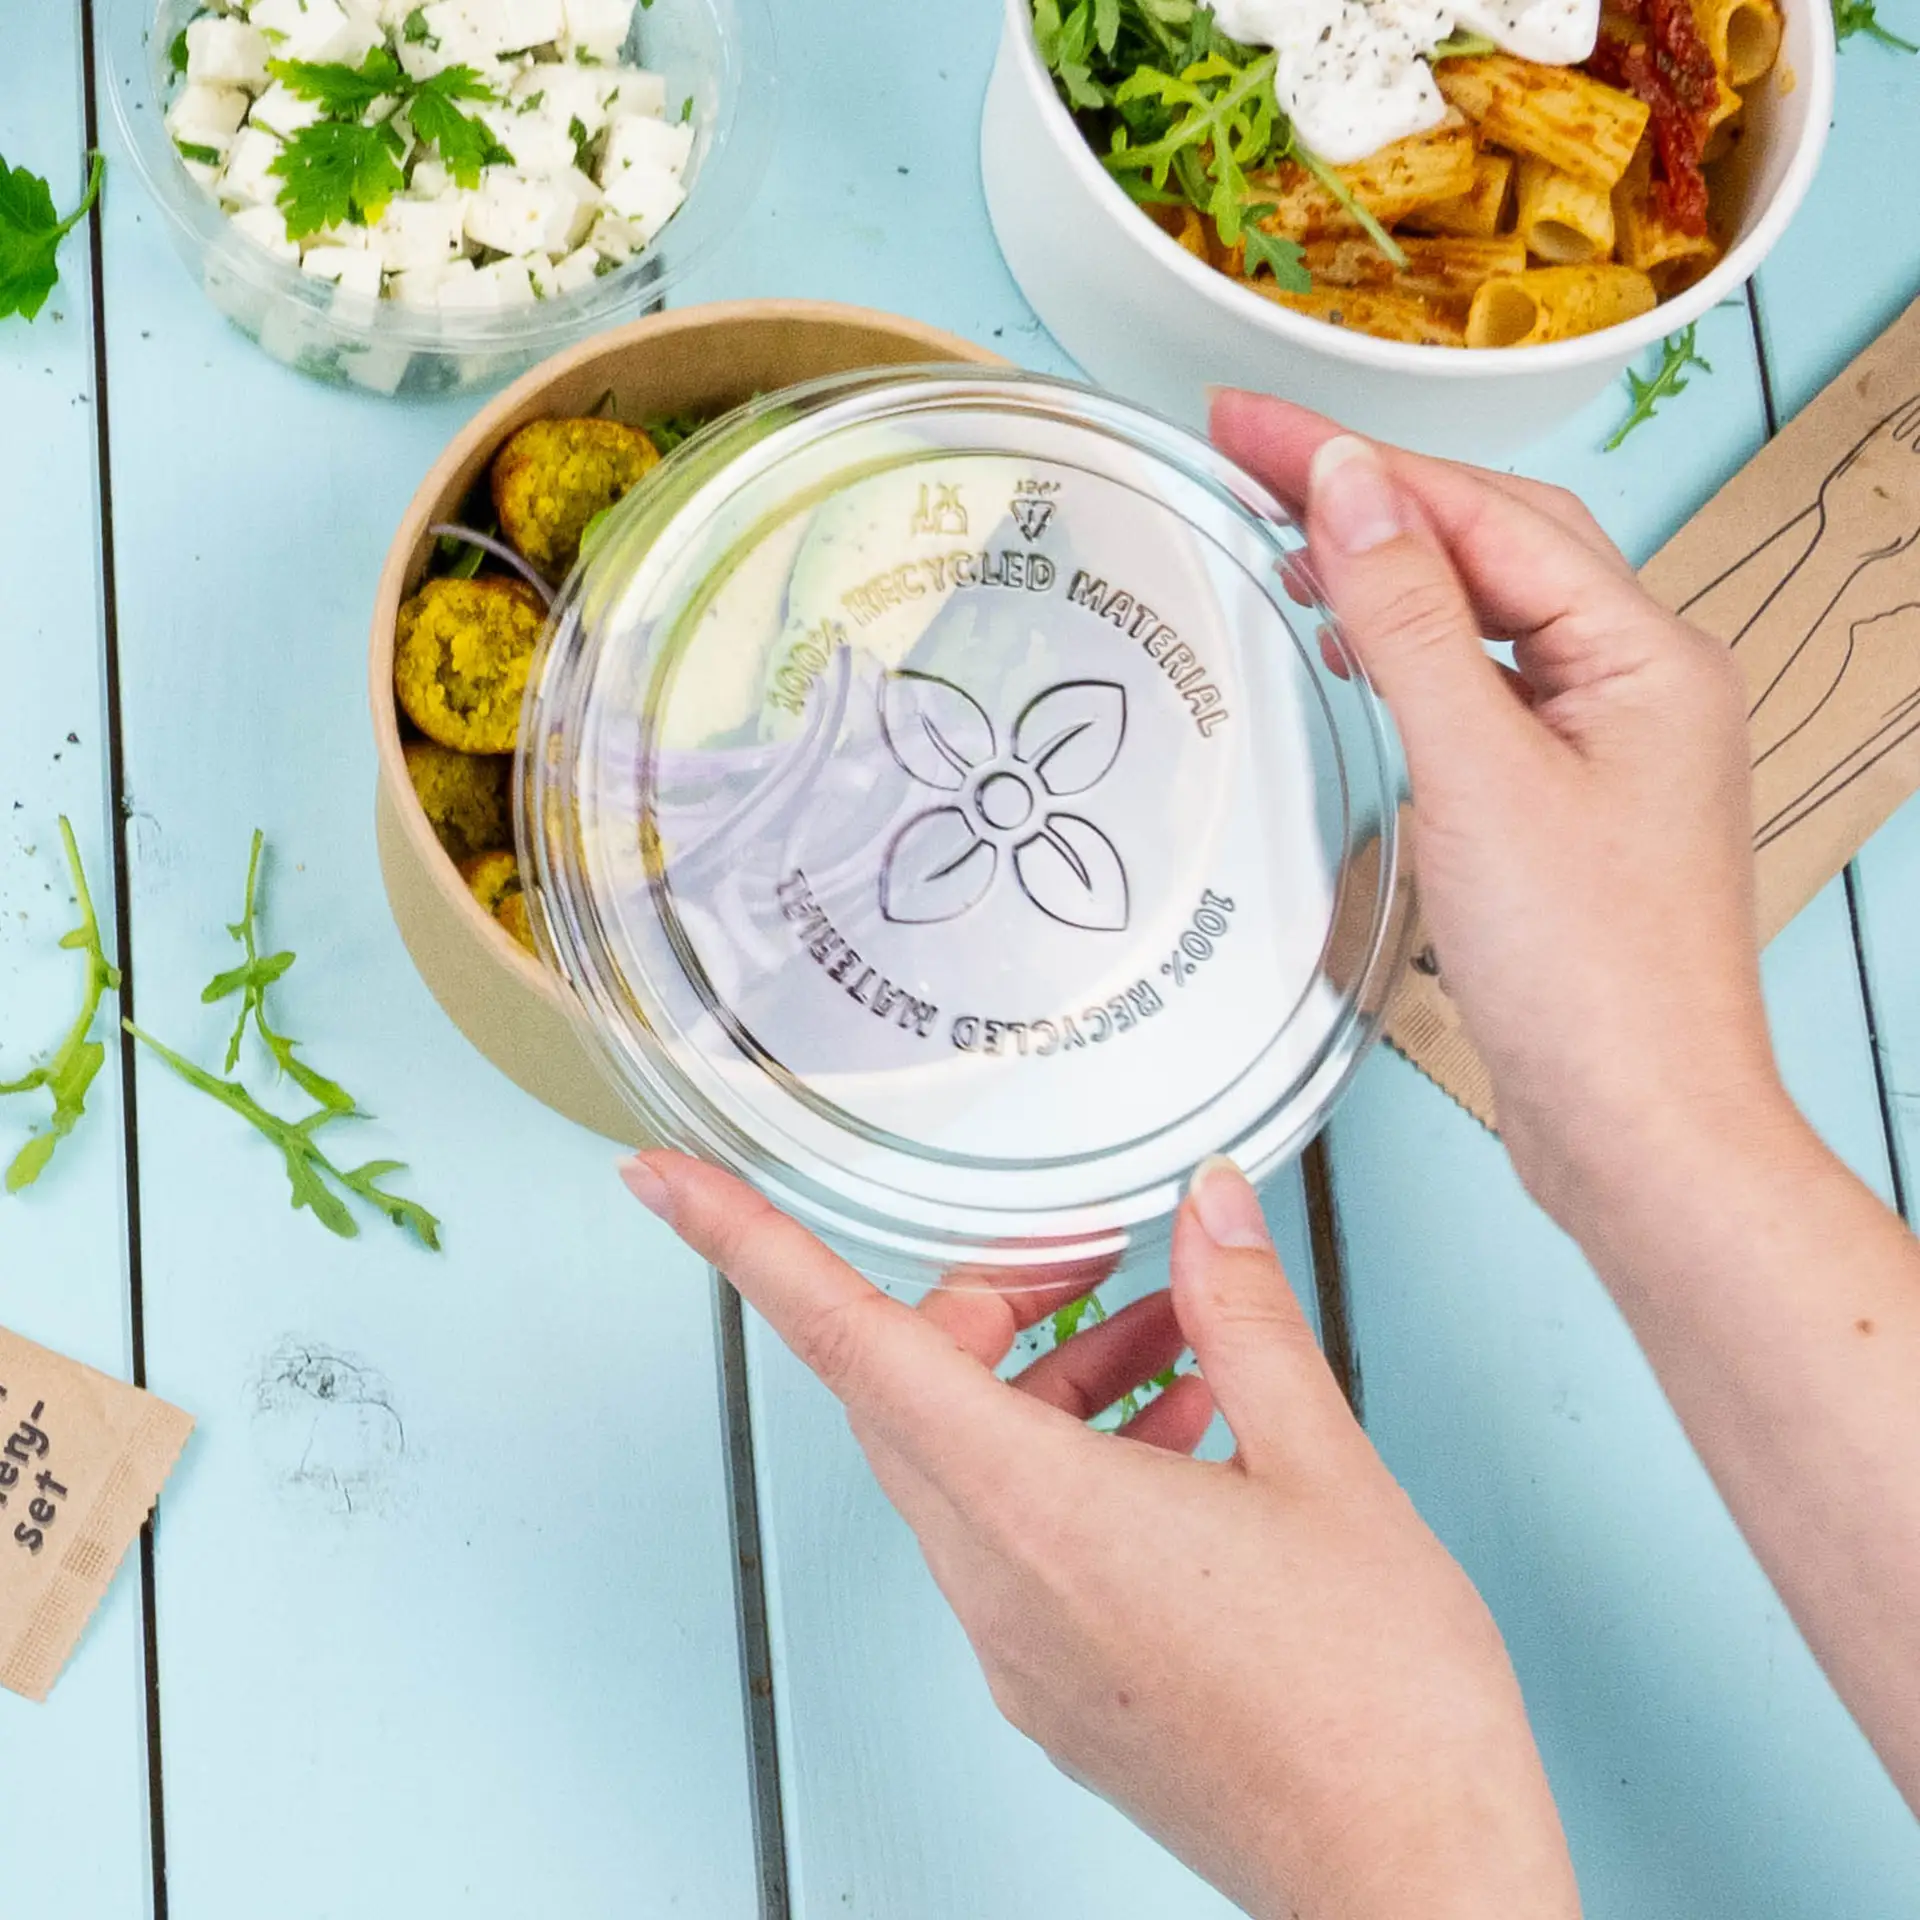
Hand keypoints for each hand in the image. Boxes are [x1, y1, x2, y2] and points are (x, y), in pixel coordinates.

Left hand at [622, 1151, 1580, 1919]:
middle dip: (988, 1300)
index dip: (748, 1245)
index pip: (849, 1345)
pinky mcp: (1056, 1690)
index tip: (664, 1181)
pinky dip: (1070, 1458)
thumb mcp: (1326, 1471)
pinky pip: (1015, 1537)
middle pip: (913, 1389)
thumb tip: (1209, 1208)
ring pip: (970, 1461)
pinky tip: (1186, 1439)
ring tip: (1182, 1348)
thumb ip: (1246, 1317)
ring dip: (1050, 1378)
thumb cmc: (1378, 1709)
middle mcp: (997, 1586)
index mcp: (1034, 1514)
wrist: (1414, 1889)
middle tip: (1086, 1256)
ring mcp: (1018, 1650)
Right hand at [1212, 392, 1791, 1222]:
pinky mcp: (1566, 802)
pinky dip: (1413, 654)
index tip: (1245, 424)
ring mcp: (1606, 743)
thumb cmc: (1587, 972)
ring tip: (1286, 546)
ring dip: (1391, 568)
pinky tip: (1359, 659)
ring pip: (1490, 612)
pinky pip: (1485, 687)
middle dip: (1370, 492)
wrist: (1635, 1125)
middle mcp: (1639, 681)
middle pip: (1494, 542)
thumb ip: (1410, 620)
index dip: (1355, 457)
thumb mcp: (1478, 774)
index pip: (1482, 511)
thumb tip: (1349, 487)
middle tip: (1247, 457)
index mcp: (1644, 653)